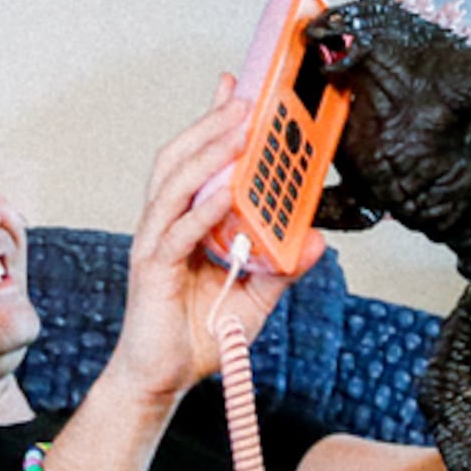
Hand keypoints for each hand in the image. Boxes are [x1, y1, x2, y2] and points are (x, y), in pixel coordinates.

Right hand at [99, 76, 283, 407]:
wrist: (160, 381)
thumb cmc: (195, 336)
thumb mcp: (255, 298)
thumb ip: (283, 267)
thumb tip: (318, 240)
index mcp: (184, 224)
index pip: (195, 162)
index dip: (211, 123)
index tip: (237, 89)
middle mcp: (164, 225)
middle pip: (179, 160)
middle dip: (210, 124)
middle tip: (243, 97)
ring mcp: (154, 245)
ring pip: (174, 184)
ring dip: (207, 152)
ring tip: (238, 128)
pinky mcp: (153, 271)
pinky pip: (178, 232)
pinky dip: (204, 208)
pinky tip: (227, 192)